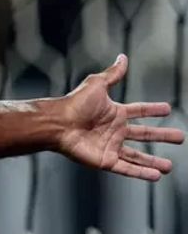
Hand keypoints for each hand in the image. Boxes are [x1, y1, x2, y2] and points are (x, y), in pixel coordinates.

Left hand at [57, 54, 184, 180]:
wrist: (58, 123)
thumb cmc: (74, 104)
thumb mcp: (97, 84)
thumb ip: (113, 74)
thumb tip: (122, 57)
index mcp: (114, 113)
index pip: (139, 111)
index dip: (153, 110)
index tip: (167, 109)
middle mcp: (114, 130)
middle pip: (144, 135)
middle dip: (161, 136)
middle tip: (179, 137)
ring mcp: (110, 146)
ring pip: (137, 156)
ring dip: (153, 162)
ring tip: (169, 166)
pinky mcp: (105, 160)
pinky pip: (127, 168)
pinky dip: (142, 173)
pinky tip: (155, 176)